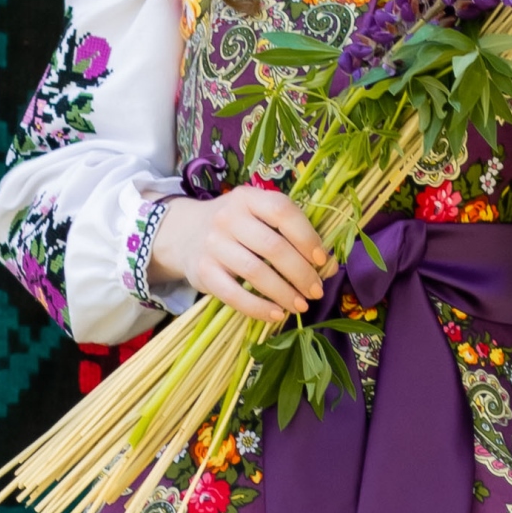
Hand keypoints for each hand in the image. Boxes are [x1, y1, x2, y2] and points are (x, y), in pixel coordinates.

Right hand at [149, 187, 331, 326]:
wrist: (183, 234)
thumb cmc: (234, 227)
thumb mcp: (258, 219)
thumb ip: (292, 237)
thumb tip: (328, 267)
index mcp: (248, 198)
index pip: (282, 211)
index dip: (307, 236)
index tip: (321, 260)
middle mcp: (228, 217)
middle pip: (272, 247)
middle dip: (301, 273)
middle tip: (316, 291)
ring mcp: (213, 244)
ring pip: (256, 272)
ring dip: (284, 293)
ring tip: (301, 305)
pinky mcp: (203, 271)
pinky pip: (234, 294)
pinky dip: (259, 308)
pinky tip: (277, 314)